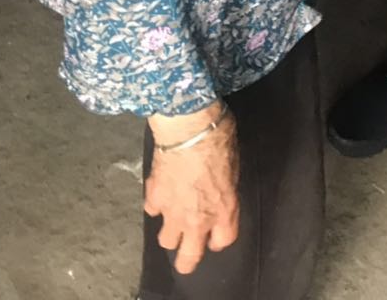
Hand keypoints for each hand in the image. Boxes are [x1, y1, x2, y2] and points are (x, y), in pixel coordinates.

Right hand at [145, 105, 239, 273]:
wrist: (189, 128)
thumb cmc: (218, 139)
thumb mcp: (234, 166)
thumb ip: (225, 189)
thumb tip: (219, 191)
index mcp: (223, 210)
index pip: (223, 241)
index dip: (219, 238)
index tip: (216, 233)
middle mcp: (197, 218)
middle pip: (188, 258)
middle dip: (188, 258)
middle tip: (188, 251)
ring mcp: (173, 211)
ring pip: (166, 240)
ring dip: (170, 230)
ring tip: (174, 216)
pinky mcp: (154, 198)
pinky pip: (152, 210)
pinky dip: (156, 203)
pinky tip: (162, 190)